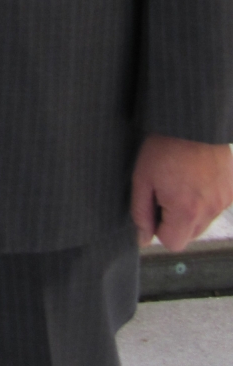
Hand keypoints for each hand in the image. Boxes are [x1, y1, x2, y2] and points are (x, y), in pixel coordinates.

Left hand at [130, 135, 232, 249]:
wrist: (194, 121)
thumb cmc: (166, 145)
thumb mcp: (142, 177)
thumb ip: (141, 212)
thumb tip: (143, 238)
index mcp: (186, 211)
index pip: (172, 243)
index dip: (159, 227)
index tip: (154, 206)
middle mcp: (210, 211)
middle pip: (190, 235)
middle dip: (175, 222)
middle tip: (166, 192)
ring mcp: (224, 201)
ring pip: (204, 221)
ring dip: (191, 211)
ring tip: (181, 181)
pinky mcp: (232, 191)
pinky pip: (216, 206)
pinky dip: (205, 199)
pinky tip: (195, 178)